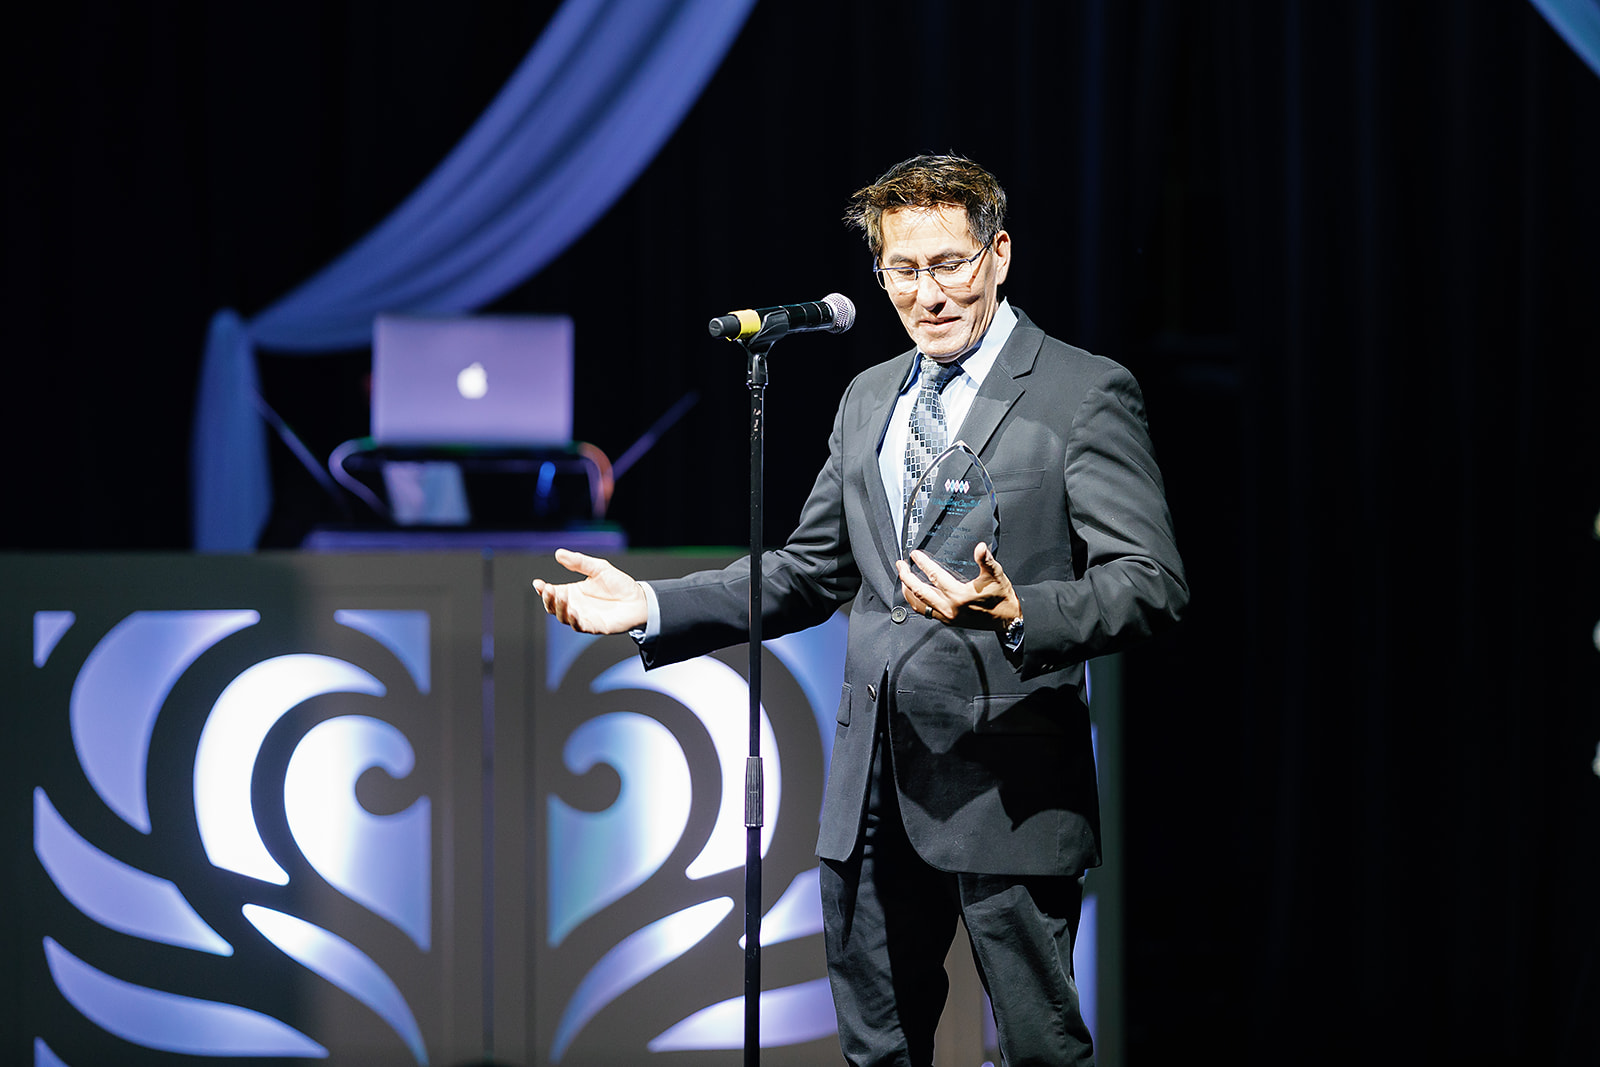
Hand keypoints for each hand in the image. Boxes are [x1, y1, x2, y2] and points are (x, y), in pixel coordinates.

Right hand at [532, 549, 647, 633]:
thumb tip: (558, 553)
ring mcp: (583, 617)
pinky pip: (579, 626)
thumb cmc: (619, 584)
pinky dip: (573, 620)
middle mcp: (575, 606)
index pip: (552, 593)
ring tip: (561, 595)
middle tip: (548, 589)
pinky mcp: (594, 627)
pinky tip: (572, 611)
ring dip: (560, 608)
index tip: (537, 583)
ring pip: (563, 617)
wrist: (639, 599)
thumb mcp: (598, 568)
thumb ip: (579, 562)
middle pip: (553, 607)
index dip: (542, 590)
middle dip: (548, 599)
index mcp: (573, 592)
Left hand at [896, 543, 1020, 632]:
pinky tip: (914, 594)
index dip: (923, 563)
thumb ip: (986, 561)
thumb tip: (980, 547)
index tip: (915, 554)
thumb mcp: (996, 576)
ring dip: (908, 591)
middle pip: (919, 591)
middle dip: (906, 576)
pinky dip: (916, 602)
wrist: (1008, 620)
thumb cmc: (1002, 597)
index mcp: (959, 595)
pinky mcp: (948, 621)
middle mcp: (950, 607)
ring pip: (919, 604)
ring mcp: (948, 616)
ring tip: (903, 579)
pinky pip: (926, 612)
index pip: (934, 576)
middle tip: (900, 564)